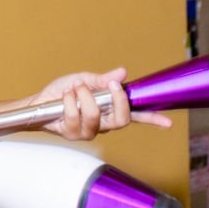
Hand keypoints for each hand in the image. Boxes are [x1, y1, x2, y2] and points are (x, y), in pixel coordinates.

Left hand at [32, 68, 172, 139]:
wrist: (40, 103)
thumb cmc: (63, 92)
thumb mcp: (85, 80)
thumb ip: (103, 79)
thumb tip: (122, 73)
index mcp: (110, 110)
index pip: (135, 115)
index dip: (152, 119)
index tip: (168, 122)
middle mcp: (103, 123)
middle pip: (121, 120)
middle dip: (116, 100)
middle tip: (110, 85)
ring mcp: (88, 131)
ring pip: (95, 116)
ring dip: (85, 96)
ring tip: (76, 87)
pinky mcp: (73, 134)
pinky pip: (74, 116)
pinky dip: (69, 100)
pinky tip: (65, 94)